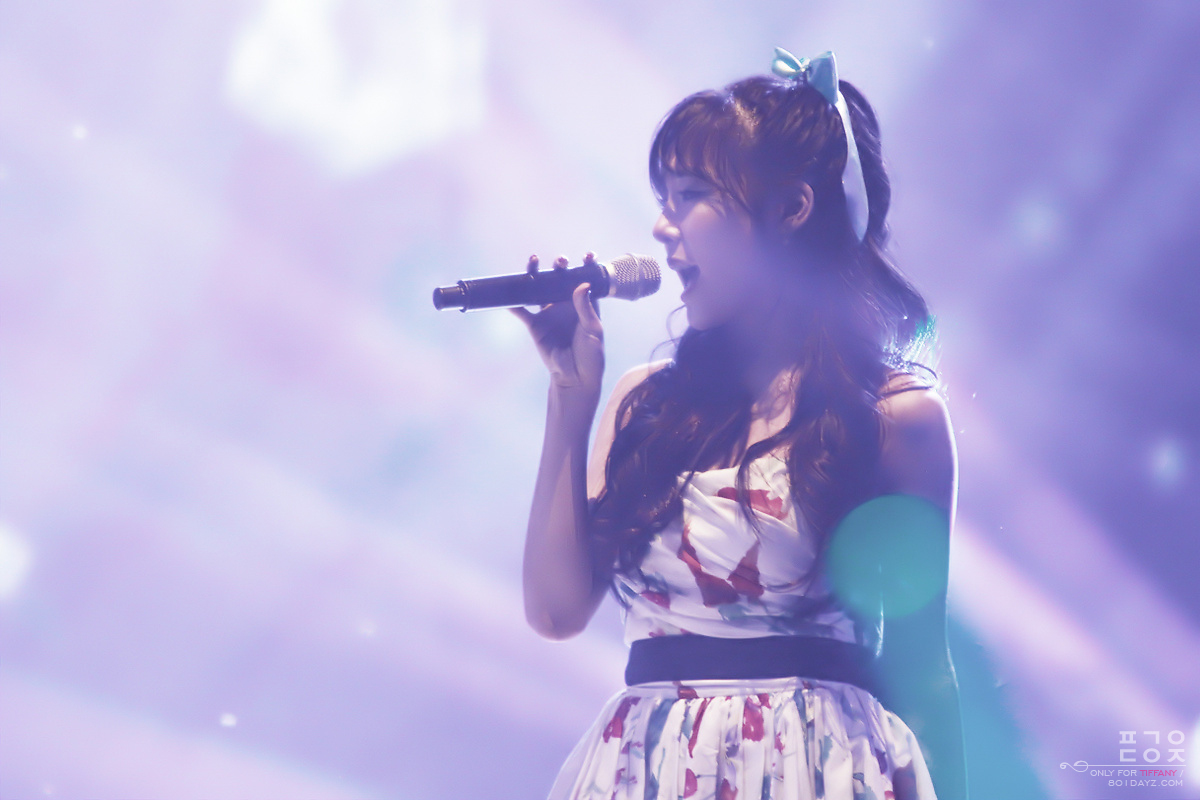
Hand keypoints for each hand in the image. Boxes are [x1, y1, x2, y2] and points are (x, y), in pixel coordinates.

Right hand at [510, 253, 604, 395]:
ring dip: (534, 275)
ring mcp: (548, 313)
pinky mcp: (535, 325)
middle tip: (561, 261)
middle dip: (559, 266)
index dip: (586, 266)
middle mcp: (565, 304)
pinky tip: (508, 293)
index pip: (585, 280)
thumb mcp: (593, 330)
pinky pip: (522, 311)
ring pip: (539, 289)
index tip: (589, 255)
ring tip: (533, 261)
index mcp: (583, 304)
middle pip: (559, 280)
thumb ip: (586, 307)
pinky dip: (513, 302)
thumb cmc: (591, 355)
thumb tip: (582, 284)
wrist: (575, 377)